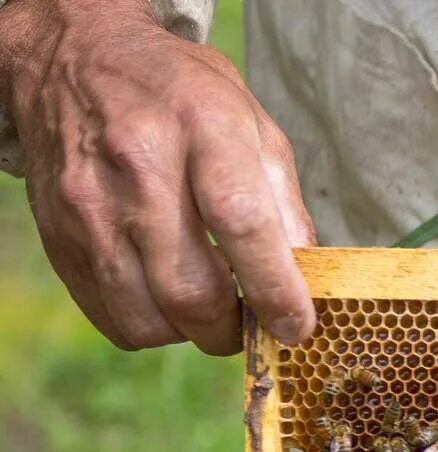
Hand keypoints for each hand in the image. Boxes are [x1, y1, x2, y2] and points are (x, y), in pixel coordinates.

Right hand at [0, 0, 315, 353]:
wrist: (77, 62)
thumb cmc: (181, 97)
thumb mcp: (252, 123)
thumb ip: (284, 202)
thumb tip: (306, 280)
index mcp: (201, 126)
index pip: (241, 222)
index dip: (275, 288)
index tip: (296, 325)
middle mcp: (138, 165)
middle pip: (189, 290)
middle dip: (234, 329)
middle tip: (254, 324)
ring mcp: (90, 204)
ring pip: (148, 318)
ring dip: (192, 332)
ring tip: (210, 306)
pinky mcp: (60, 236)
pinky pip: (113, 316)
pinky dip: (152, 325)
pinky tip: (167, 294)